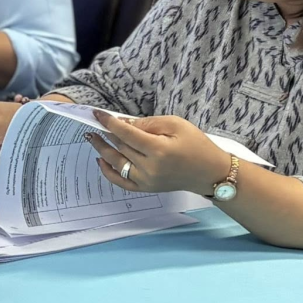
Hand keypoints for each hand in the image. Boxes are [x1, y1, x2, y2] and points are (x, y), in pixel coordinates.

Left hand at [86, 111, 232, 195]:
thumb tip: (125, 123)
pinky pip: (121, 182)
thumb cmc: (196, 144)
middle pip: (120, 147)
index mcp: (158, 150)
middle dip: (106, 133)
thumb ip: (149, 123)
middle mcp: (149, 168)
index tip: (98, 114)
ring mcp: (146, 181)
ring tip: (92, 137)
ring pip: (117, 164)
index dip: (110, 123)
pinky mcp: (146, 188)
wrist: (209, 172)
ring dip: (102, 150)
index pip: (126, 134)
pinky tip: (101, 160)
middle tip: (95, 122)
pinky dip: (108, 172)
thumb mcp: (176, 124)